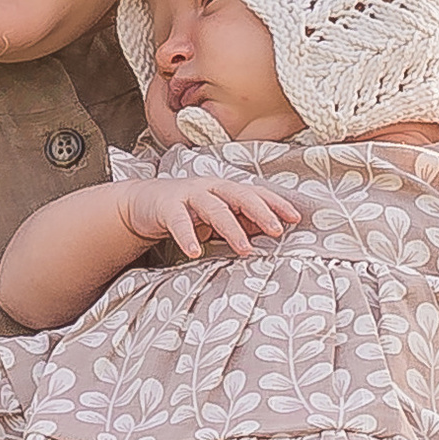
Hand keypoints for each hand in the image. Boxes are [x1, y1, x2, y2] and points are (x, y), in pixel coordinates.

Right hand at [119, 173, 304, 262]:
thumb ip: (241, 221)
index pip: (256, 193)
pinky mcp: (166, 206)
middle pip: (240, 196)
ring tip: (245, 249)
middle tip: (277, 231)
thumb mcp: (216, 217)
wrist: (142, 203)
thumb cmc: (185, 211)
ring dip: (231, 228)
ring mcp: (188, 195)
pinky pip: (179, 221)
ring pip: (214, 208)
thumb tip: (272, 230)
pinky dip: (187, 236)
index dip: (276, 203)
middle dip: (261, 212)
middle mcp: (210, 187)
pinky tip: (194, 251)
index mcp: (225, 190)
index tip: (296, 218)